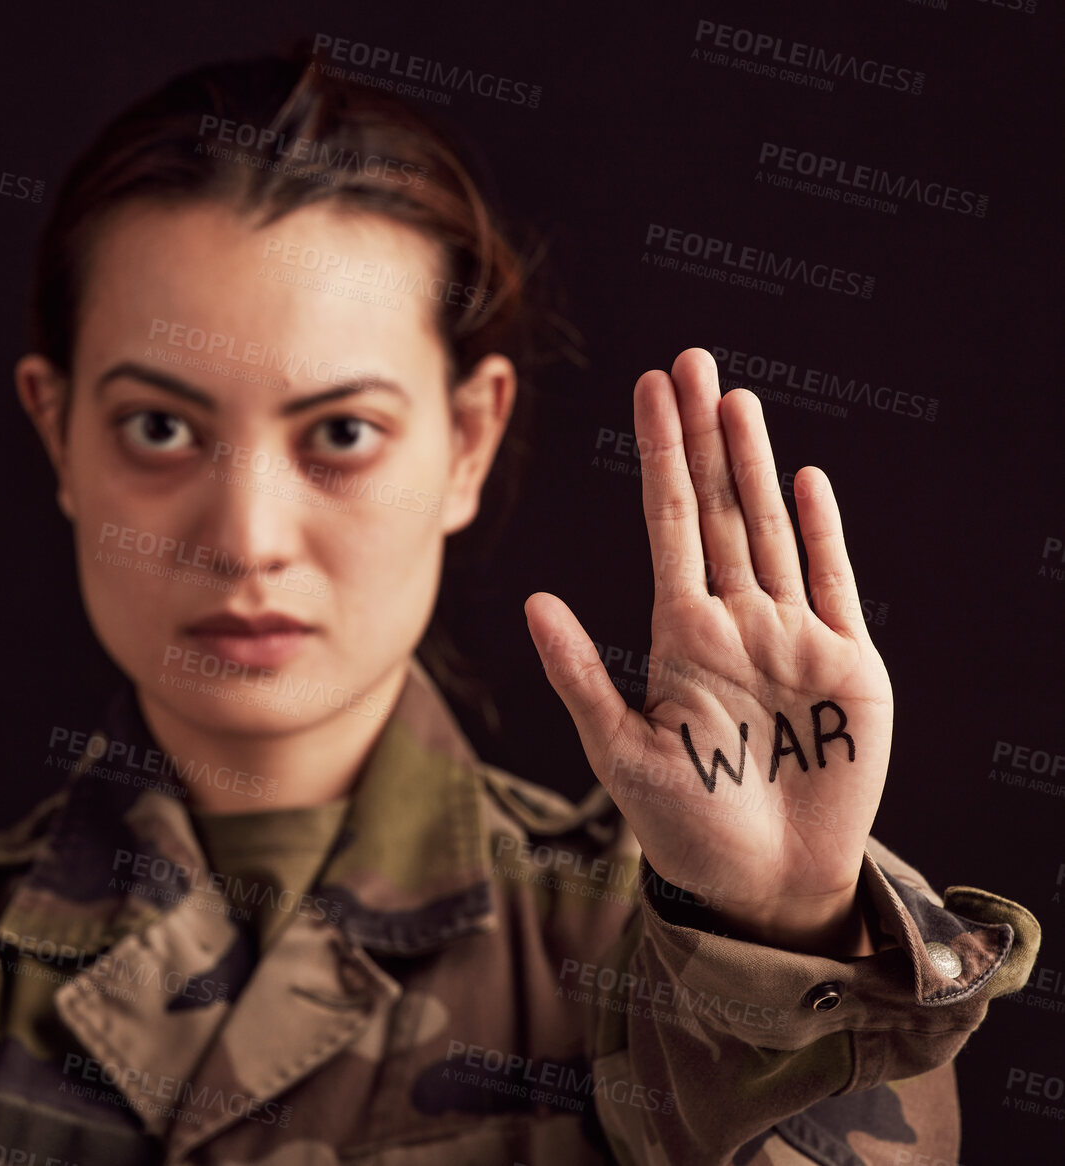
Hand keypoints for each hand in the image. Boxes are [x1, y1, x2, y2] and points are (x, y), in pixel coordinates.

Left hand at [524, 349, 889, 955]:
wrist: (763, 884)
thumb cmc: (685, 825)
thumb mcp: (619, 750)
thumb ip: (579, 675)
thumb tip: (532, 600)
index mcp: (678, 634)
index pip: (668, 521)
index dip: (661, 452)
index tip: (649, 387)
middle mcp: (734, 621)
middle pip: (718, 507)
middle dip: (704, 434)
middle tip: (690, 358)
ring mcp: (792, 637)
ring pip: (770, 529)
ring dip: (754, 464)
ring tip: (735, 397)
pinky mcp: (848, 666)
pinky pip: (834, 583)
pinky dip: (822, 533)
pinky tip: (803, 479)